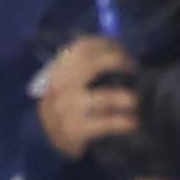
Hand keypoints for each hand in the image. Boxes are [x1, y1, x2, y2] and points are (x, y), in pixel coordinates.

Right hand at [36, 36, 138, 158]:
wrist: (44, 135)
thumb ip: (86, 65)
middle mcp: (63, 85)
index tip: (123, 50)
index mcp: (60, 68)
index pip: (83, 46)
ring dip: (123, 97)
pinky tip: (132, 123)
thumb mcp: (68, 80)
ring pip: (102, 98)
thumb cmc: (65, 102)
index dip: (106, 44)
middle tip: (133, 69)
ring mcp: (68, 108)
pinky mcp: (76, 129)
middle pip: (93, 66)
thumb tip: (121, 50)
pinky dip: (122, 122)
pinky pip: (105, 124)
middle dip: (117, 62)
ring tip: (135, 100)